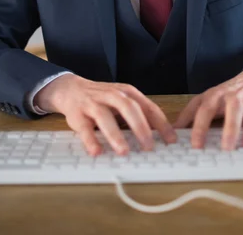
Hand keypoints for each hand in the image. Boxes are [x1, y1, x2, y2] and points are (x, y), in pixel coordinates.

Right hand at [34, 74, 176, 155]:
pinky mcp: (77, 114)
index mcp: (127, 92)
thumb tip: (162, 135)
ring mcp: (93, 103)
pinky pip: (84, 128)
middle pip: (128, 108)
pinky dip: (91, 140)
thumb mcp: (123, 101)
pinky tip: (97, 152)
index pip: (148, 107)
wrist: (71, 89)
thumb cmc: (103, 99)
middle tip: (149, 146)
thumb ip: (139, 114)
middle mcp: (111, 95)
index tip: (170, 139)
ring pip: (105, 116)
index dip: (160, 123)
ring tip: (124, 151)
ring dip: (115, 135)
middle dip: (140, 127)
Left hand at [173, 66, 242, 149]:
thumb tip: (173, 131)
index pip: (206, 108)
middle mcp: (235, 95)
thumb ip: (190, 115)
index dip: (200, 126)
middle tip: (226, 148)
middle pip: (234, 107)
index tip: (196, 145)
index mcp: (216, 95)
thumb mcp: (204, 100)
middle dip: (230, 127)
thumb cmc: (225, 95)